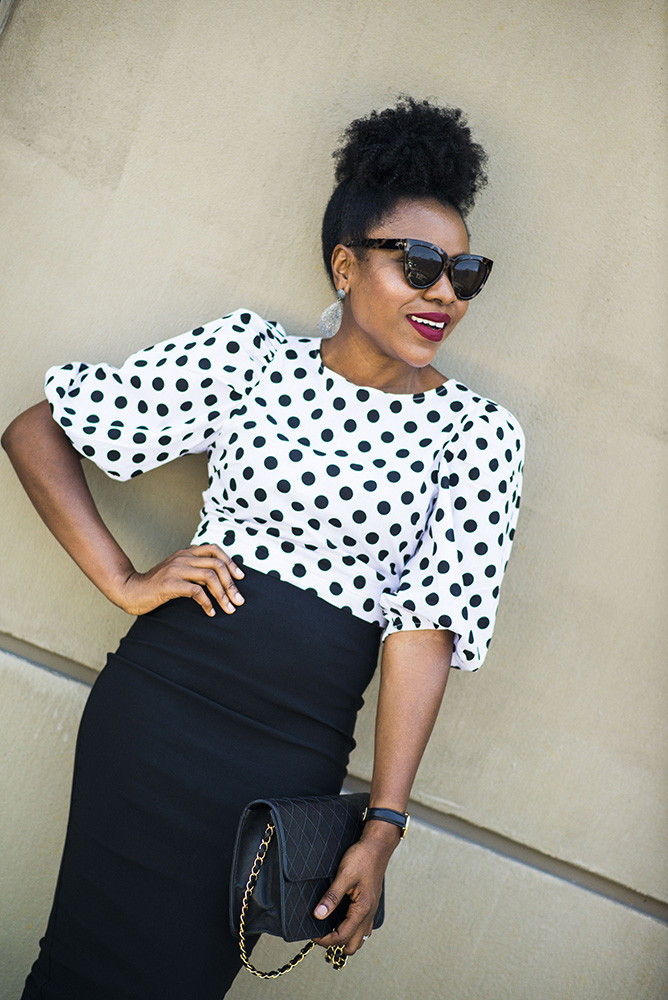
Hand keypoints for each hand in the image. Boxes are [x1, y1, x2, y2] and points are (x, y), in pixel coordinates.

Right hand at [113, 543, 245, 616]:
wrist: (131, 590)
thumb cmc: (156, 585)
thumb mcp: (178, 572)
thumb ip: (194, 570)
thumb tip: (219, 580)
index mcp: (186, 553)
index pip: (214, 549)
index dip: (230, 562)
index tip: (240, 578)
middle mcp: (183, 557)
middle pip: (217, 565)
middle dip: (231, 584)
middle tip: (239, 600)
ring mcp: (176, 569)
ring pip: (210, 577)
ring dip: (223, 595)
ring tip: (228, 608)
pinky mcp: (170, 584)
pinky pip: (196, 591)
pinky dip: (207, 603)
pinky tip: (210, 612)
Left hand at [311, 826, 398, 955]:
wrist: (377, 847)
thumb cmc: (362, 858)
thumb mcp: (344, 875)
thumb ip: (331, 897)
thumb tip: (318, 915)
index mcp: (362, 909)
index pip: (342, 937)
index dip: (325, 940)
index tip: (313, 935)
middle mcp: (369, 914)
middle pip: (353, 944)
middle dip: (336, 944)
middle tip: (321, 935)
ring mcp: (371, 910)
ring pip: (360, 937)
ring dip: (345, 939)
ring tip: (330, 930)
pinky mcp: (370, 904)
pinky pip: (363, 927)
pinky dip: (352, 930)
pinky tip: (342, 920)